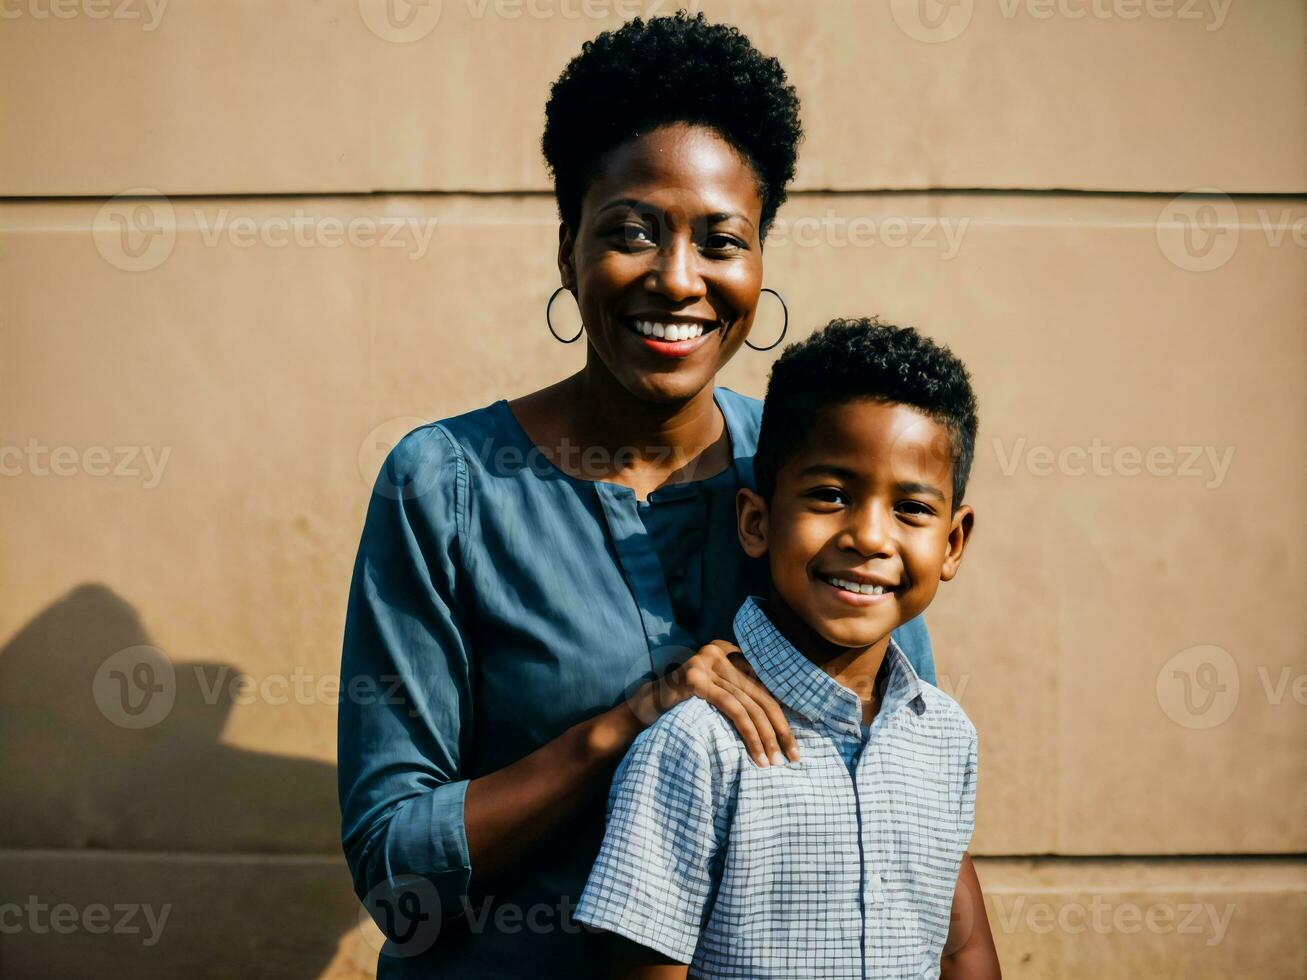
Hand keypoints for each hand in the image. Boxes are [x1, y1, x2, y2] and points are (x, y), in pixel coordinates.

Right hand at [626, 640, 798, 767]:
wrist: (641, 710)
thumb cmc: (682, 707)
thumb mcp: (715, 693)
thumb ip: (740, 693)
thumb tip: (782, 716)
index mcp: (726, 649)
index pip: (764, 684)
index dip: (782, 714)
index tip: (792, 741)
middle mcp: (718, 650)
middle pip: (760, 694)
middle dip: (779, 729)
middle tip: (793, 756)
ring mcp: (705, 662)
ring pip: (749, 705)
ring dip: (765, 738)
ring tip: (774, 762)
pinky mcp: (696, 679)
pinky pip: (733, 709)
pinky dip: (749, 735)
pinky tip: (757, 756)